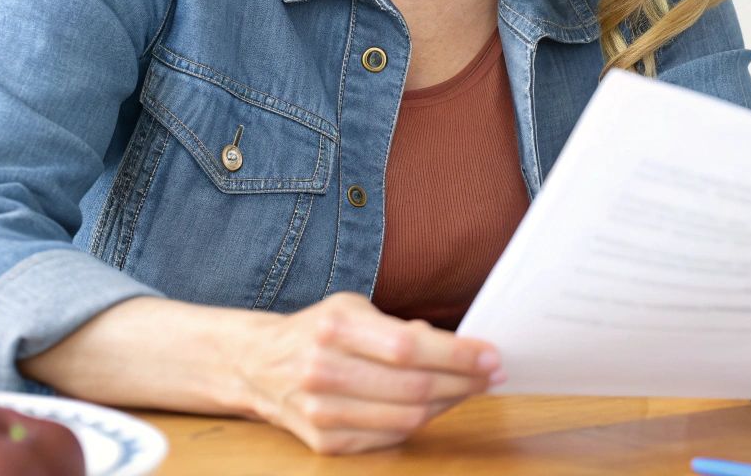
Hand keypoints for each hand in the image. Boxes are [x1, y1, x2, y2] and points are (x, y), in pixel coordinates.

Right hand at [234, 292, 502, 453]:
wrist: (257, 365)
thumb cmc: (318, 331)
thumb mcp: (353, 308)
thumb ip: (401, 327)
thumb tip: (459, 346)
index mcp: (335, 328)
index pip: (408, 347)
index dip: (457, 355)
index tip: (492, 355)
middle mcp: (323, 370)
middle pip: (413, 386)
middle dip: (464, 382)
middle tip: (492, 374)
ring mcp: (321, 411)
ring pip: (406, 417)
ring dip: (449, 404)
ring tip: (470, 389)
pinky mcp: (324, 442)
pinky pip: (389, 437)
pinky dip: (420, 422)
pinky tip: (435, 406)